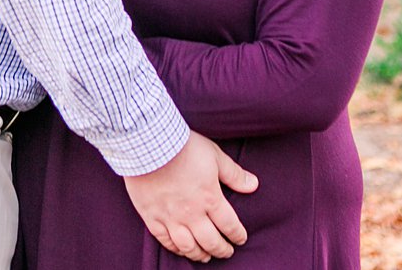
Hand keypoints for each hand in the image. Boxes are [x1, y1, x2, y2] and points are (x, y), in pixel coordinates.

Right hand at [122, 131, 258, 261]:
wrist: (148, 144)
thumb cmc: (183, 147)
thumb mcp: (214, 155)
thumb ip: (234, 174)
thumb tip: (253, 185)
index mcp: (210, 198)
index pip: (229, 225)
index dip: (237, 235)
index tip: (240, 239)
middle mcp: (192, 213)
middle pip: (210, 241)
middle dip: (222, 250)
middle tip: (227, 252)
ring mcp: (170, 217)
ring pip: (188, 246)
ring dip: (199, 255)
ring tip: (205, 256)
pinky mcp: (151, 216)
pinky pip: (164, 240)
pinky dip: (175, 248)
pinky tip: (180, 249)